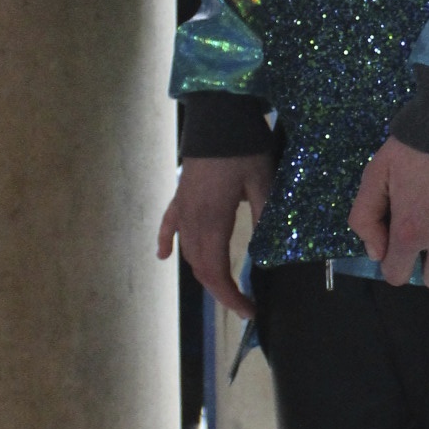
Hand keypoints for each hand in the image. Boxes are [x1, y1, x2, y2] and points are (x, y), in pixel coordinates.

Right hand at [157, 153, 274, 319]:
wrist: (217, 116)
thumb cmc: (243, 148)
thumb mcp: (263, 182)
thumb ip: (264, 218)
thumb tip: (265, 254)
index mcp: (212, 221)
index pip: (216, 272)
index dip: (230, 297)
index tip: (249, 312)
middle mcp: (192, 221)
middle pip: (200, 268)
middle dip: (221, 292)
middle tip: (242, 306)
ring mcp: (182, 208)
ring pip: (187, 251)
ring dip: (203, 272)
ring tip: (223, 287)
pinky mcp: (179, 195)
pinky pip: (168, 225)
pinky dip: (166, 242)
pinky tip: (163, 256)